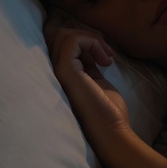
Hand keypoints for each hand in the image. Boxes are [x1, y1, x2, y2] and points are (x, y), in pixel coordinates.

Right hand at [44, 15, 131, 145]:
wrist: (112, 132)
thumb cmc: (109, 113)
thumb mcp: (98, 82)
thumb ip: (89, 66)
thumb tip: (90, 51)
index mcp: (63, 76)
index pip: (63, 45)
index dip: (85, 43)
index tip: (105, 59)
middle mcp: (54, 73)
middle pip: (60, 36)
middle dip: (88, 38)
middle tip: (108, 57)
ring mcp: (57, 72)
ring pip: (64, 34)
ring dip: (92, 40)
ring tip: (107, 59)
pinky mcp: (64, 70)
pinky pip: (73, 40)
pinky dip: (92, 42)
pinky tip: (105, 62)